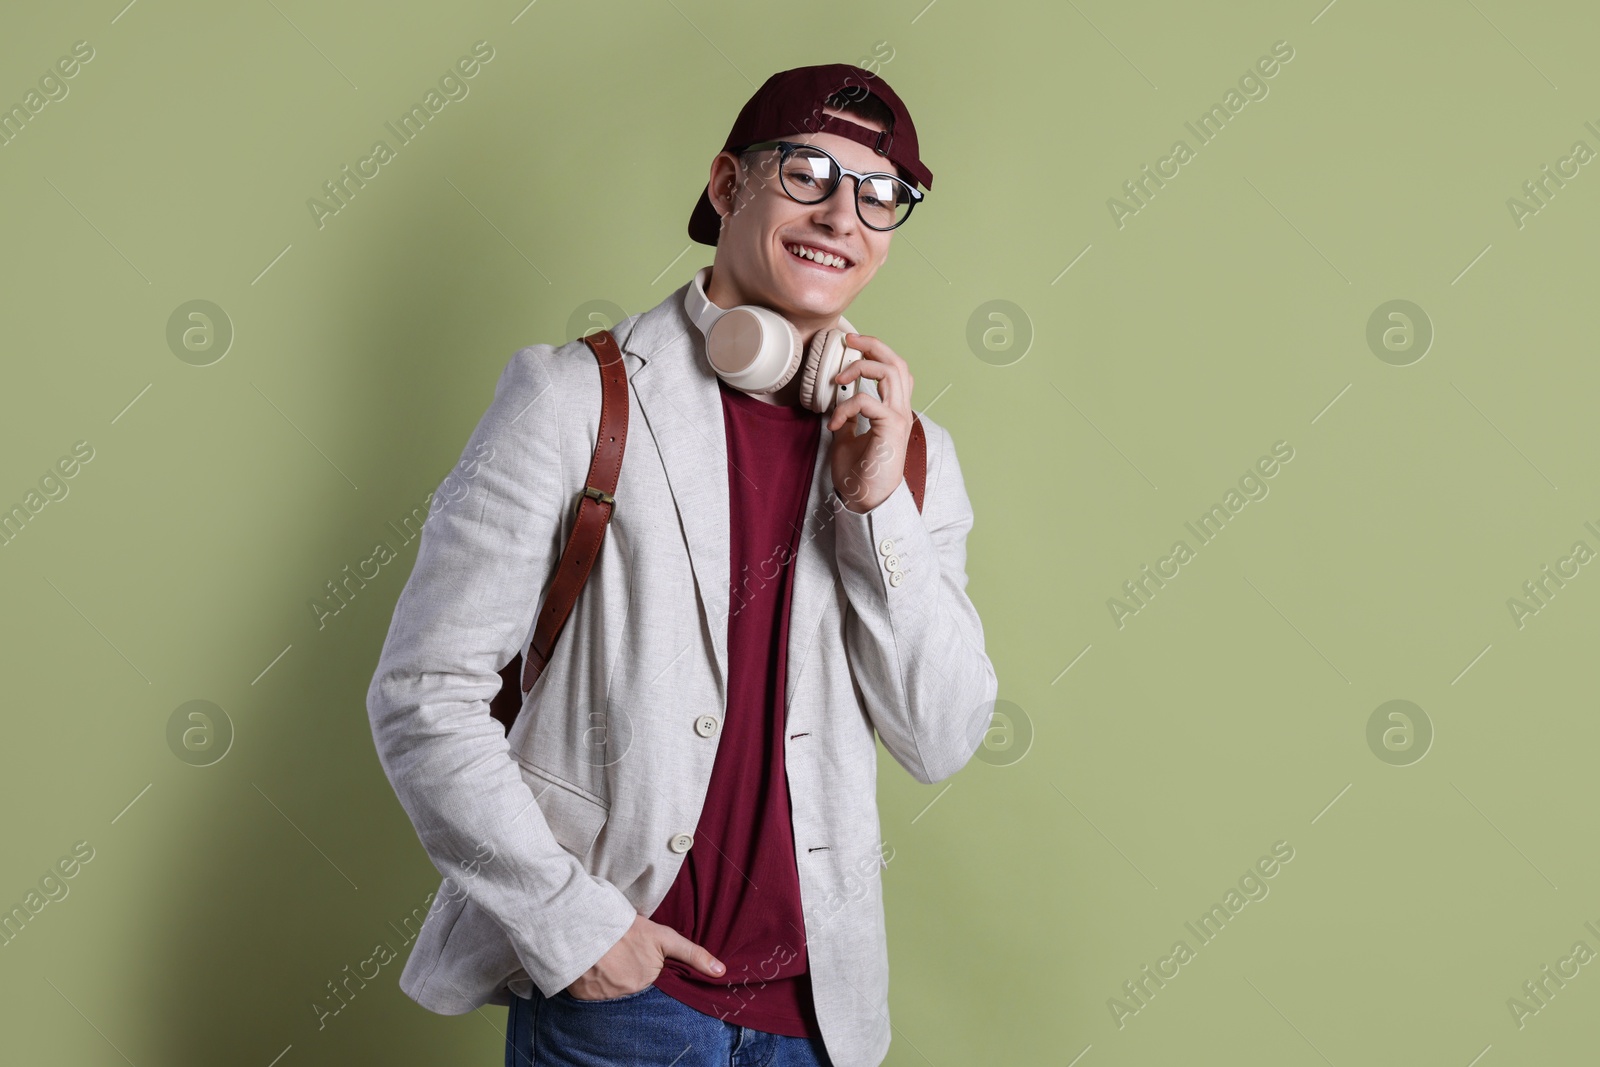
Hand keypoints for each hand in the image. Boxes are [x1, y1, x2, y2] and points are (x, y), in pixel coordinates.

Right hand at [563, 914, 724, 999]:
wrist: (585, 922)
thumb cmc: (627, 928)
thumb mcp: (664, 937)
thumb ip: (693, 955)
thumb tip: (721, 972)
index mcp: (648, 980)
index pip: (656, 988)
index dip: (653, 979)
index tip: (646, 969)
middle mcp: (628, 993)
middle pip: (635, 992)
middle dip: (632, 980)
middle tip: (625, 962)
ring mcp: (605, 996)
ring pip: (614, 995)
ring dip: (613, 984)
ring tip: (610, 964)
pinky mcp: (584, 996)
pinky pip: (592, 997)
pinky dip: (594, 988)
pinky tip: (594, 971)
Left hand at [827, 333, 914, 513]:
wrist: (867, 500)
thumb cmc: (859, 474)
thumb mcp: (849, 438)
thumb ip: (849, 418)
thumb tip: (839, 402)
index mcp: (893, 410)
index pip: (894, 369)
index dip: (876, 351)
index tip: (851, 345)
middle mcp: (900, 410)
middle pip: (897, 362)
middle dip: (873, 345)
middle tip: (848, 340)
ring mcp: (898, 418)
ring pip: (891, 372)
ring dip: (861, 366)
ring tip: (838, 378)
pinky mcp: (890, 428)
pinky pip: (867, 401)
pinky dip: (845, 406)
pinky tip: (834, 423)